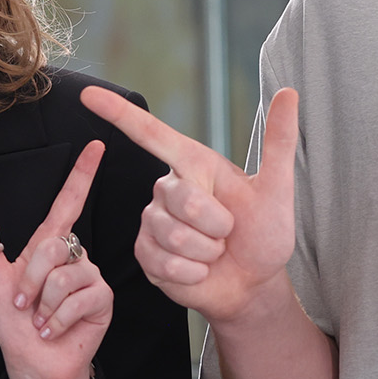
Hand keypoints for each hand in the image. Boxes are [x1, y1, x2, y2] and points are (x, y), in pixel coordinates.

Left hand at [0, 140, 110, 378]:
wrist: (34, 365)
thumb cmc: (15, 326)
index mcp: (47, 247)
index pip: (67, 203)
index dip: (81, 174)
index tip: (96, 145)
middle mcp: (72, 257)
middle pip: (53, 245)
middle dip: (31, 279)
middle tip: (25, 305)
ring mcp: (89, 276)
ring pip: (64, 274)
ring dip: (44, 304)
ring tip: (42, 321)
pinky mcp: (102, 299)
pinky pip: (79, 296)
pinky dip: (58, 317)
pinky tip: (55, 329)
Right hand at [80, 85, 299, 324]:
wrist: (251, 285)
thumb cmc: (263, 235)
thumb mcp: (278, 190)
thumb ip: (280, 141)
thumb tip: (289, 93)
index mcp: (193, 164)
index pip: (151, 134)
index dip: (118, 113)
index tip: (88, 94)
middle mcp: (167, 188)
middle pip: (183, 200)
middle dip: (217, 224)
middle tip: (228, 234)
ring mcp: (152, 222)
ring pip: (175, 235)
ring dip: (207, 253)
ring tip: (215, 252)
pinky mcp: (145, 254)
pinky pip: (165, 263)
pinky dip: (193, 273)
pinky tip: (199, 271)